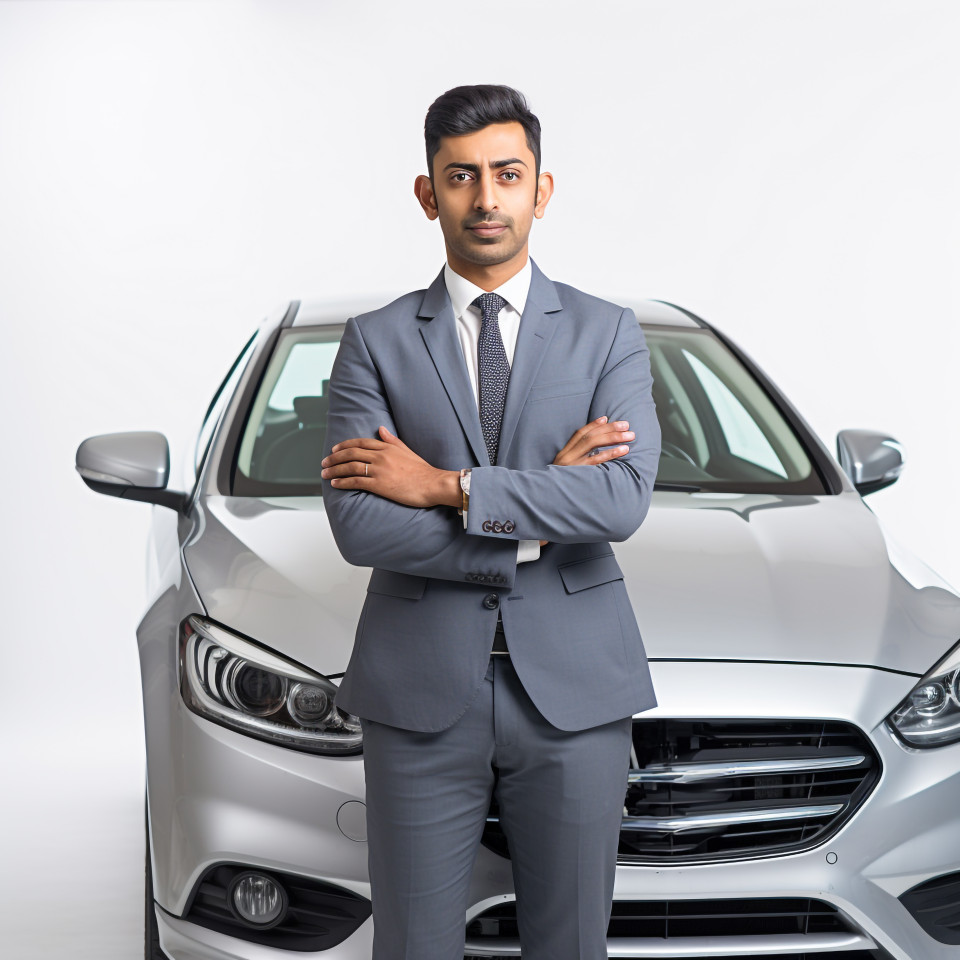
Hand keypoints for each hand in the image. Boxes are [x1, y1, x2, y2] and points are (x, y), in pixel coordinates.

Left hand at [321, 426, 459, 507]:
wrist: (433, 484)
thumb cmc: (422, 470)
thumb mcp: (407, 450)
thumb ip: (392, 440)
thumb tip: (381, 428)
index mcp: (387, 447)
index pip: (360, 443)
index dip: (344, 446)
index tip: (334, 450)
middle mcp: (381, 456)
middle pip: (351, 453)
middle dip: (334, 458)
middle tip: (325, 463)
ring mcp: (379, 470)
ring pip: (350, 467)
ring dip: (335, 470)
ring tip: (325, 474)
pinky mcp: (379, 485)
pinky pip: (356, 481)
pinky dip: (343, 482)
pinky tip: (335, 484)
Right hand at [536, 417, 633, 546]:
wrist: (545, 503)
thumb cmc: (559, 489)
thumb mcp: (565, 473)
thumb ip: (576, 462)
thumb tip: (595, 454)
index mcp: (563, 455)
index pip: (579, 434)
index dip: (593, 425)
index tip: (607, 418)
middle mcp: (566, 457)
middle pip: (589, 436)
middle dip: (609, 429)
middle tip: (626, 425)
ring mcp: (571, 465)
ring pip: (593, 444)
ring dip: (613, 437)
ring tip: (629, 435)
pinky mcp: (578, 474)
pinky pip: (596, 461)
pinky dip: (611, 453)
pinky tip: (623, 450)